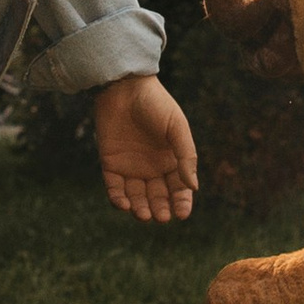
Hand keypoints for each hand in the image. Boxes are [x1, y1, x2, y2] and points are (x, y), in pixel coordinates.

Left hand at [95, 72, 197, 222]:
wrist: (124, 87)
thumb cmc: (156, 104)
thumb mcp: (177, 128)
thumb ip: (185, 157)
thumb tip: (193, 187)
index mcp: (171, 160)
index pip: (179, 190)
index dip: (182, 203)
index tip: (182, 214)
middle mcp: (152, 168)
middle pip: (158, 198)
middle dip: (160, 210)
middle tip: (161, 217)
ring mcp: (131, 167)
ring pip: (136, 198)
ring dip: (140, 209)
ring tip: (144, 215)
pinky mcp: (110, 164)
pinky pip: (115, 189)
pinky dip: (118, 200)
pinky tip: (124, 204)